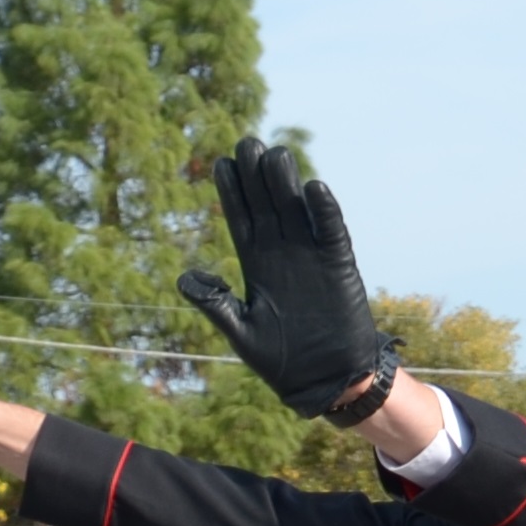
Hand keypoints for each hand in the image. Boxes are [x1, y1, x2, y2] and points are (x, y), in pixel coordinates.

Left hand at [181, 138, 395, 417]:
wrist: (325, 382)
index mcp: (256, 264)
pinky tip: (315, 189)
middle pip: (266, 203)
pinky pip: (331, 232)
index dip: (231, 191)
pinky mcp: (339, 266)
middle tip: (247, 143)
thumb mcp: (241, 334)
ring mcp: (311, 256)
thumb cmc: (281, 362)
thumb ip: (216, 305)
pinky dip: (325, 211)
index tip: (220, 163)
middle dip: (256, 174)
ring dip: (286, 183)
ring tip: (275, 154)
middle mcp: (282, 252)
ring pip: (296, 209)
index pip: (240, 217)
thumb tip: (185, 278)